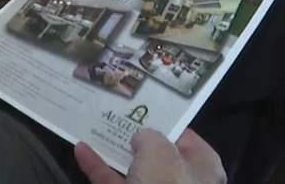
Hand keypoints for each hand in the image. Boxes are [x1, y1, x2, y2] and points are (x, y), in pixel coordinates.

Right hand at [76, 129, 225, 183]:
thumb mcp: (159, 150)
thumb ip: (150, 136)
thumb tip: (141, 139)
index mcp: (203, 168)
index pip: (188, 140)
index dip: (167, 123)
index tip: (145, 108)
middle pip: (158, 157)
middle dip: (139, 140)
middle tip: (120, 117)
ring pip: (134, 172)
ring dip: (115, 153)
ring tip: (97, 129)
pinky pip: (113, 182)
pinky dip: (98, 168)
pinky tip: (82, 150)